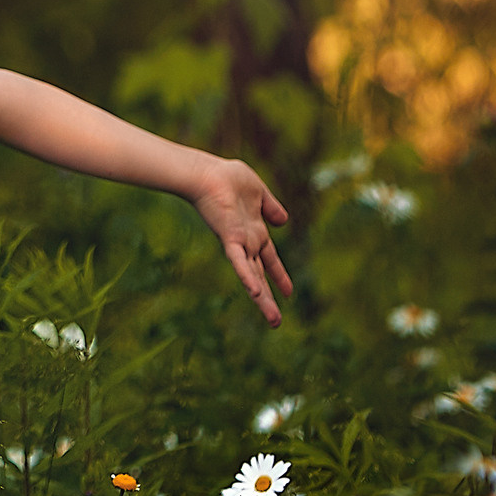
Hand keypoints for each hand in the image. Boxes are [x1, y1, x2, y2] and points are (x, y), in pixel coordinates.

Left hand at [190, 156, 293, 326]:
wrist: (207, 173)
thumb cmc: (228, 178)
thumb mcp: (259, 193)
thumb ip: (271, 207)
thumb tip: (284, 221)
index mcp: (254, 232)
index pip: (269, 259)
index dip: (278, 275)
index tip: (288, 292)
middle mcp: (246, 242)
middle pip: (260, 275)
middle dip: (268, 298)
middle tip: (276, 322)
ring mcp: (238, 242)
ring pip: (253, 276)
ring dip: (263, 299)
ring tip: (274, 320)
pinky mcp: (229, 239)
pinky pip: (240, 261)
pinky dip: (247, 276)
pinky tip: (255, 293)